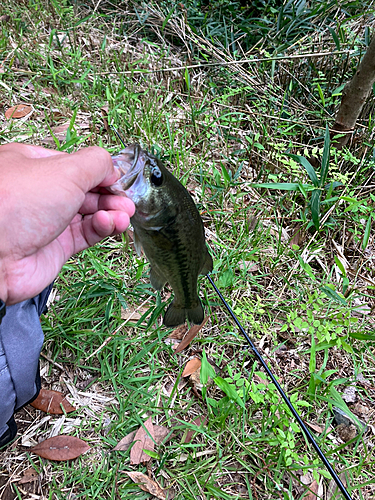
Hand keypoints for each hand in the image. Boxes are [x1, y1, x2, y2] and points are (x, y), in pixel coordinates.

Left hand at [0, 143, 134, 304]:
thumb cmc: (14, 206)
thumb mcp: (64, 170)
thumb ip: (96, 164)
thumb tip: (113, 166)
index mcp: (35, 166)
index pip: (77, 165)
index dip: (101, 172)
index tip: (119, 178)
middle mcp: (41, 193)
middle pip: (87, 190)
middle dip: (110, 195)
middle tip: (126, 200)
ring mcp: (48, 221)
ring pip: (90, 214)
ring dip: (111, 213)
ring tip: (124, 215)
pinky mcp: (56, 248)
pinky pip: (87, 235)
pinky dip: (102, 228)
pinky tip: (110, 224)